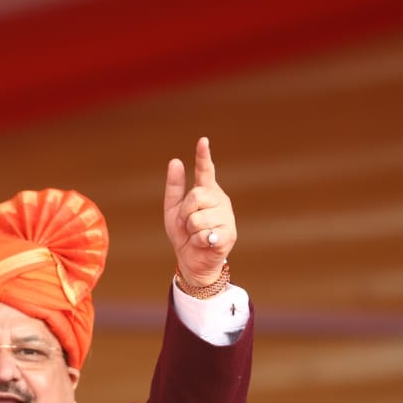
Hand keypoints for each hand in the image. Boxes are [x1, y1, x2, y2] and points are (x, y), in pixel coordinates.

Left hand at [163, 136, 235, 287]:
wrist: (192, 261)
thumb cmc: (184, 234)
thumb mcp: (173, 210)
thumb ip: (175, 187)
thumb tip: (175, 161)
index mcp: (207, 192)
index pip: (206, 170)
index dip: (203, 156)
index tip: (202, 140)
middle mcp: (220, 201)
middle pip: (196, 196)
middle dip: (185, 213)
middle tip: (187, 224)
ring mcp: (226, 217)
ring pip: (198, 217)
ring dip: (191, 230)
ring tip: (196, 235)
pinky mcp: (228, 234)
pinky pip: (204, 234)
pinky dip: (198, 241)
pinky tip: (204, 243)